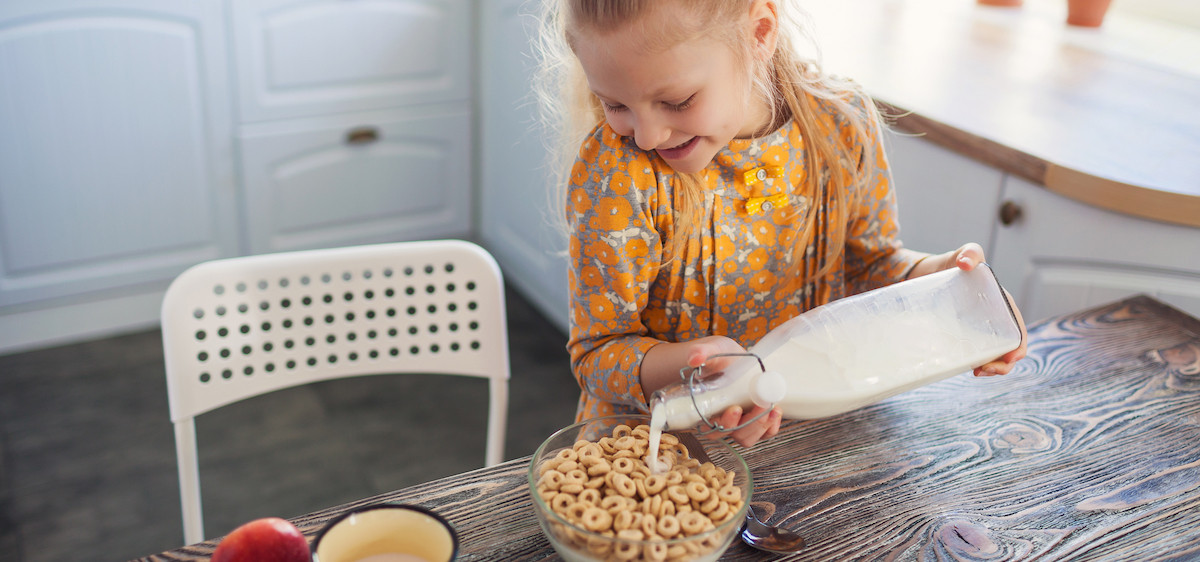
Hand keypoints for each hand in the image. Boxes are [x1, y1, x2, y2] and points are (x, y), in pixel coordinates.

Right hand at [684, 338, 782, 446]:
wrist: (733, 359)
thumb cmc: (719, 357)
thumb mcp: (710, 350)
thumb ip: (700, 352)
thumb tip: (694, 359)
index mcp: (706, 408)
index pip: (712, 427)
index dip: (724, 423)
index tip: (735, 409)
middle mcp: (720, 421)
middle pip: (733, 435)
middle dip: (749, 424)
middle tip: (762, 404)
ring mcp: (738, 424)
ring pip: (747, 438)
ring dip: (761, 426)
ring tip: (772, 408)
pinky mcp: (753, 422)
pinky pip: (763, 434)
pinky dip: (771, 428)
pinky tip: (776, 412)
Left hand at [920, 243, 1027, 375]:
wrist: (928, 272)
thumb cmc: (954, 262)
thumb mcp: (965, 254)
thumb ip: (969, 252)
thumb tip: (966, 263)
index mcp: (1002, 305)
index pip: (1017, 329)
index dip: (1018, 346)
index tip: (1010, 359)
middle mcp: (994, 320)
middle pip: (1008, 348)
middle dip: (1004, 365)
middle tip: (984, 371)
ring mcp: (979, 330)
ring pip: (993, 355)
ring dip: (991, 368)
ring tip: (977, 372)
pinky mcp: (963, 336)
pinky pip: (974, 354)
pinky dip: (974, 364)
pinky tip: (964, 367)